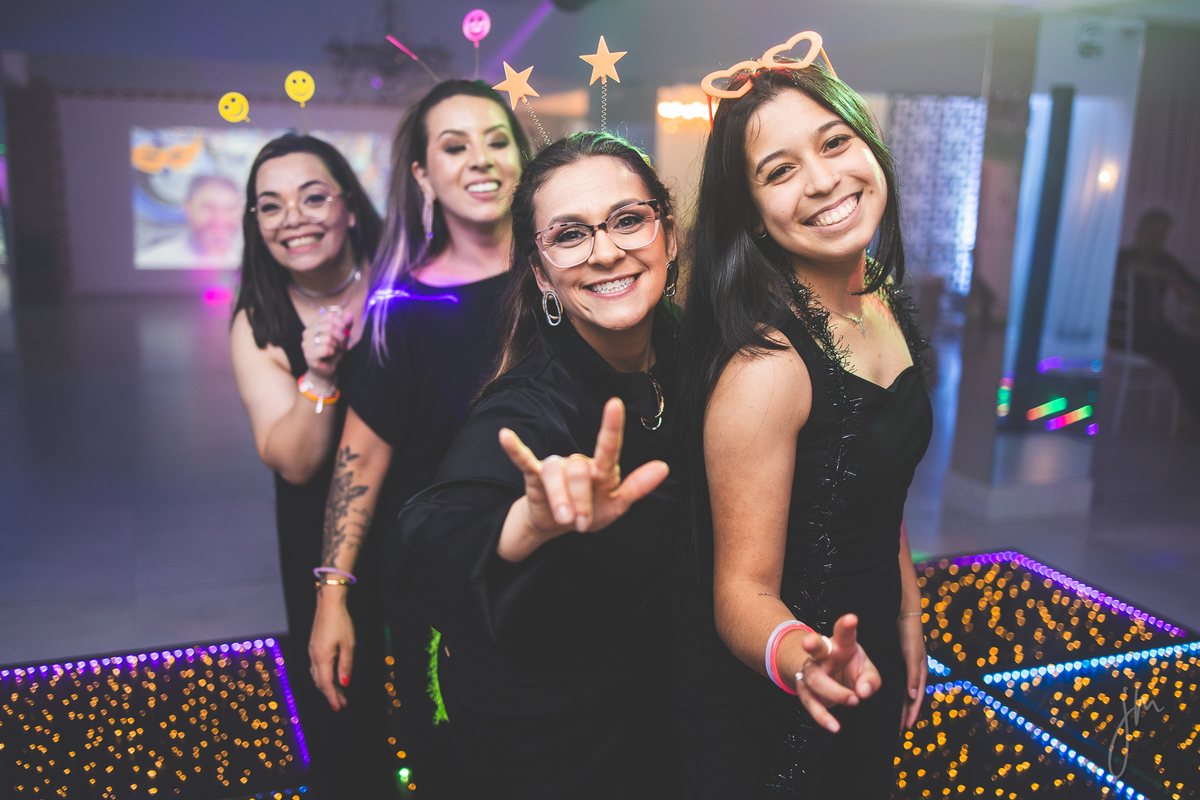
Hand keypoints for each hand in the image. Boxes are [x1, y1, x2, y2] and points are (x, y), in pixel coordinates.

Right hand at [301, 309, 353, 383]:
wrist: (326, 370)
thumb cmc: (333, 352)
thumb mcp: (342, 338)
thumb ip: (346, 326)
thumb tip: (350, 314)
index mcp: (314, 325)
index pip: (330, 316)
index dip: (341, 324)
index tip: (345, 333)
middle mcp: (307, 332)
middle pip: (330, 326)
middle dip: (341, 336)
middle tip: (341, 344)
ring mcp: (306, 343)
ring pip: (328, 338)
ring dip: (336, 345)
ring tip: (334, 350)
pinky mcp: (309, 355)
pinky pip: (325, 349)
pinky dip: (332, 352)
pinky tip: (329, 355)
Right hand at [308, 589, 354, 709]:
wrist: (328, 604)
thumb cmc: (341, 622)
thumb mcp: (348, 645)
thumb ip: (346, 665)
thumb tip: (344, 683)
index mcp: (322, 658)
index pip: (327, 684)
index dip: (333, 697)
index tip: (340, 707)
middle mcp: (314, 657)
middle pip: (320, 682)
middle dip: (331, 694)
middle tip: (341, 704)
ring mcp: (312, 652)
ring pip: (317, 675)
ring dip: (326, 686)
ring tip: (338, 694)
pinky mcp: (313, 647)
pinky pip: (316, 668)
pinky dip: (323, 677)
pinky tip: (329, 678)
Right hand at [499, 397, 668, 545]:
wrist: (557, 526)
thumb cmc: (591, 511)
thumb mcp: (617, 505)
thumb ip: (638, 486)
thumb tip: (664, 467)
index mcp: (602, 469)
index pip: (609, 446)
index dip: (611, 426)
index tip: (615, 403)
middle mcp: (579, 462)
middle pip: (580, 473)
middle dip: (581, 503)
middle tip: (581, 525)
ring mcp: (556, 466)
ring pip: (556, 475)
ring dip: (560, 500)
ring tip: (564, 520)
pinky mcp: (535, 475)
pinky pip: (524, 459)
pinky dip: (515, 449)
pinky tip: (505, 436)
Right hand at [793, 613, 880, 732]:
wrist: (829, 678)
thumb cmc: (850, 669)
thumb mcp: (866, 671)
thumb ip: (871, 680)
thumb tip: (863, 693)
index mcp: (841, 644)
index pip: (843, 633)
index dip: (846, 626)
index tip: (852, 618)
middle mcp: (823, 655)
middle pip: (816, 648)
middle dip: (811, 643)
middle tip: (809, 643)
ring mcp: (811, 672)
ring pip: (815, 679)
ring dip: (833, 691)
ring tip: (853, 700)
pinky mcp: (806, 691)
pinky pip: (811, 703)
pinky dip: (823, 717)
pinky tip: (834, 726)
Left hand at [898, 612, 926, 729]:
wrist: (904, 611)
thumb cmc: (909, 633)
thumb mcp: (911, 654)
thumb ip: (913, 674)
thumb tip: (912, 696)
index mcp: (920, 671)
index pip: (915, 698)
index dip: (910, 713)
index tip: (904, 729)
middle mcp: (914, 670)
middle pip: (909, 697)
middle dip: (905, 713)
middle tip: (897, 730)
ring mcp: (907, 665)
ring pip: (903, 691)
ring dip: (899, 705)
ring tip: (892, 719)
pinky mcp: (899, 660)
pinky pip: (898, 681)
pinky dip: (895, 692)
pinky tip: (886, 697)